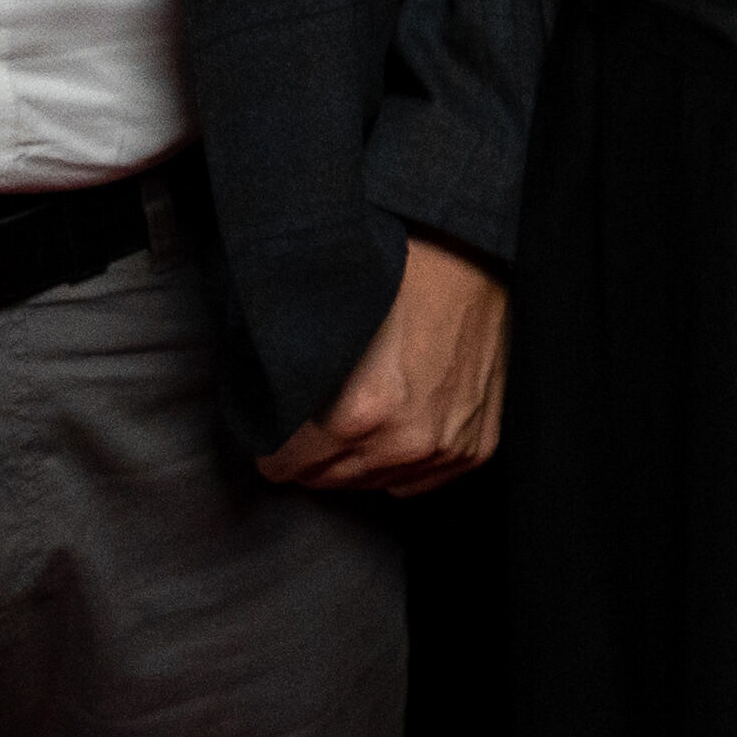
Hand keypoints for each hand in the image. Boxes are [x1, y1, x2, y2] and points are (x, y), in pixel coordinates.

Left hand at [261, 237, 505, 493]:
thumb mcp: (325, 312)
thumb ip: (289, 366)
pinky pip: (417, 482)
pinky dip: (399, 464)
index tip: (274, 421)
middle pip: (326, 479)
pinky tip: (393, 428)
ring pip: (371, 484)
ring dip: (355, 460)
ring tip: (354, 418)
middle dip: (311, 452)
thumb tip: (259, 398)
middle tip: (312, 416)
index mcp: (358, 412)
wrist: (478, 252)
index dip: (272, 438)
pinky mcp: (476, 448)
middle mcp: (405, 442)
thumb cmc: (401, 269)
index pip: (284, 464)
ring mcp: (446, 449)